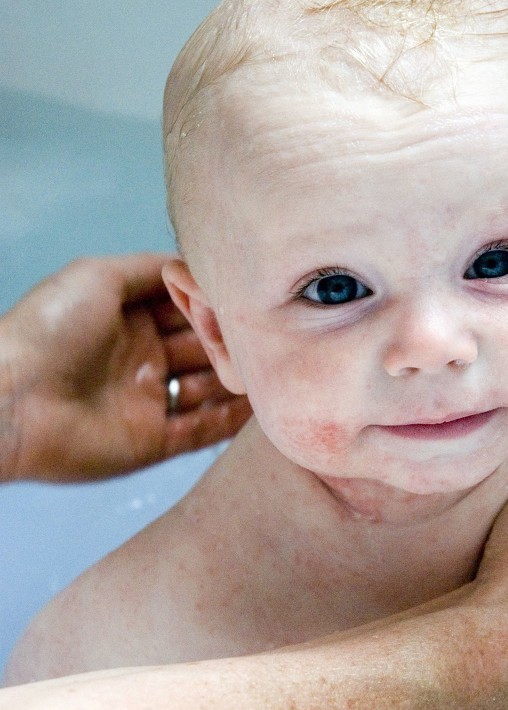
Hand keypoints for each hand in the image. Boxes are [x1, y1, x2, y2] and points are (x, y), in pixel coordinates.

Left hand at [0, 255, 251, 481]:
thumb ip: (150, 269)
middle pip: (204, 348)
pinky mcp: (153, 443)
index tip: (248, 299)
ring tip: (279, 368)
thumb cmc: (49, 331)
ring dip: (240, 380)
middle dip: (234, 341)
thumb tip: (195, 266)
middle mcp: (143, 359)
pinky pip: (203, 431)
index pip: (188, 310)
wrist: (12, 399)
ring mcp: (149, 402)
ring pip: (210, 390)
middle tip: (268, 335)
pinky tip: (264, 406)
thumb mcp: (96, 276)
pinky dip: (232, 421)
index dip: (217, 304)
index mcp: (129, 320)